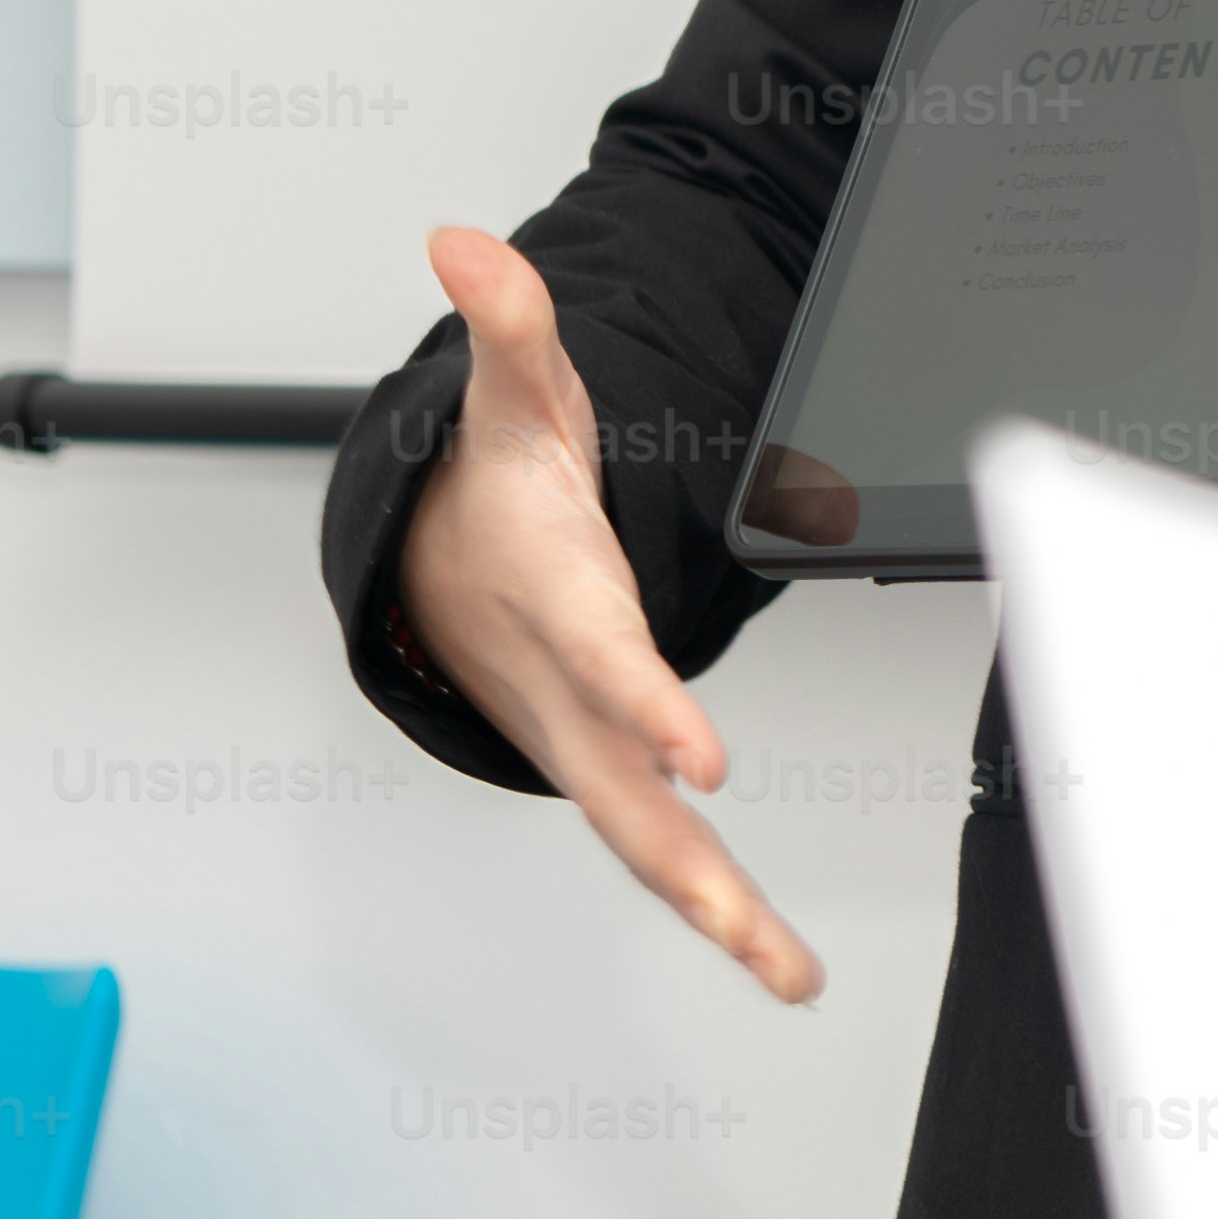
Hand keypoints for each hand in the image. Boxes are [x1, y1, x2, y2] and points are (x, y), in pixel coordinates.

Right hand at [395, 225, 822, 1002]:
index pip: (603, 663)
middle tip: (752, 931)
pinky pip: (658, 848)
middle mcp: (564, 697)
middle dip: (687, 865)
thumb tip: (465, 243)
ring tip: (788, 975)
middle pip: (621, 792)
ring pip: (645, 842)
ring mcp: (582, 747)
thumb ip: (510, 324)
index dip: (648, 708)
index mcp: (554, 608)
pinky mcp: (604, 774)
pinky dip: (710, 906)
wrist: (429, 569)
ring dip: (714, 912)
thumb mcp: (516, 398)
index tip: (702, 760)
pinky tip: (772, 957)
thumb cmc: (495, 492)